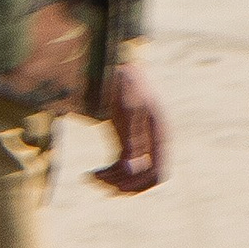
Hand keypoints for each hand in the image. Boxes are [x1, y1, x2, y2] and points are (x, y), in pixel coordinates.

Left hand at [92, 61, 168, 195]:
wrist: (114, 62)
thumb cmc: (123, 81)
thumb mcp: (127, 109)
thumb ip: (131, 140)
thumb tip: (131, 171)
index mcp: (159, 134)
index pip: (157, 173)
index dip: (137, 184)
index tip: (112, 183)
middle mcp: (152, 142)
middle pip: (145, 179)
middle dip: (123, 185)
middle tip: (96, 179)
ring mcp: (139, 142)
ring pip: (131, 176)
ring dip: (113, 182)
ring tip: (90, 177)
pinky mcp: (125, 140)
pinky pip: (121, 166)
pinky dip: (109, 173)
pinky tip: (91, 173)